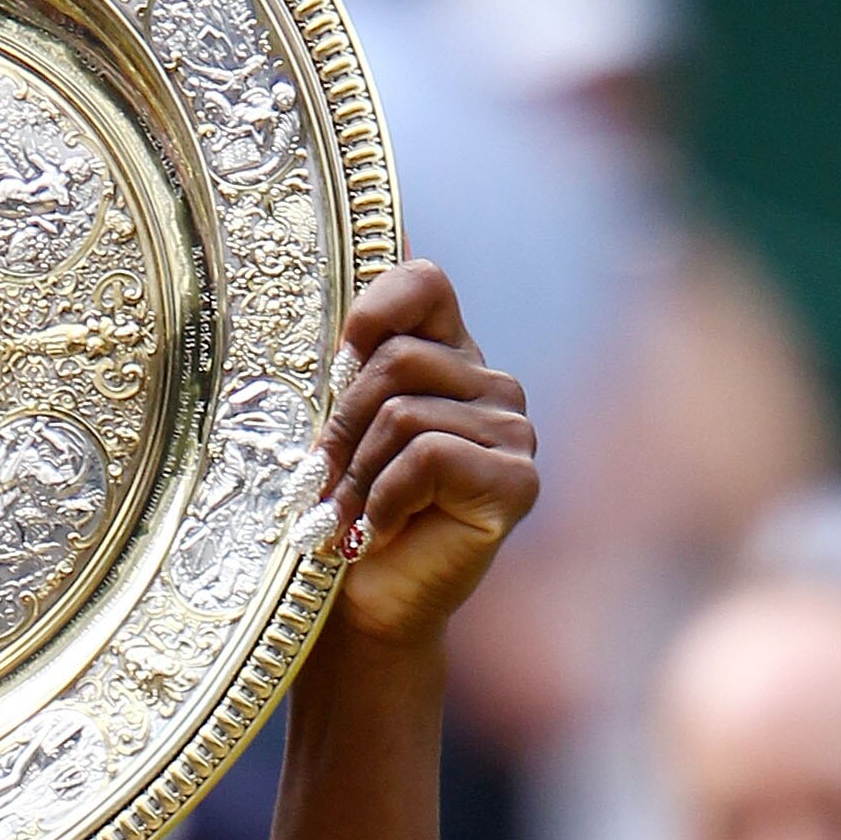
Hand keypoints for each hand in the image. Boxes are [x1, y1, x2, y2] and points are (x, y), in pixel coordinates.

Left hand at [308, 260, 537, 651]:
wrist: (361, 615)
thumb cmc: (342, 518)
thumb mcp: (336, 421)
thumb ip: (360, 341)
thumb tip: (394, 224)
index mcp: (450, 358)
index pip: (423, 283)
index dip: (371, 309)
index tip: (336, 365)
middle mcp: (492, 386)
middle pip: (396, 358)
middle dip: (340, 424)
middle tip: (324, 481)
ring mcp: (514, 432)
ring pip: (404, 411)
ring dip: (357, 472)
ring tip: (351, 513)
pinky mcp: (516, 480)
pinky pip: (428, 454)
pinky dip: (386, 497)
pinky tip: (383, 529)